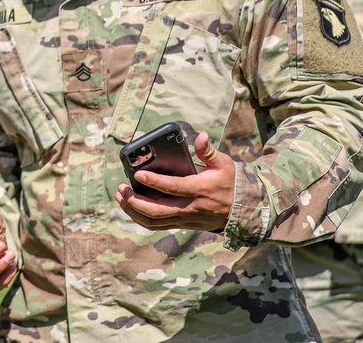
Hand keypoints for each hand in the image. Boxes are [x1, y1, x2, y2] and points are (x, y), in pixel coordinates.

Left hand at [115, 132, 233, 231]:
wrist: (242, 212)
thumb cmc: (231, 184)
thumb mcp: (224, 164)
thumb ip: (209, 151)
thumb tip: (200, 136)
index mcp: (199, 190)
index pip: (173, 187)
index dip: (154, 181)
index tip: (138, 174)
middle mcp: (190, 207)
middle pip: (157, 210)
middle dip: (135, 201)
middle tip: (121, 188)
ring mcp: (185, 219)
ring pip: (154, 221)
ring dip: (133, 211)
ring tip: (120, 197)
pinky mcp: (182, 224)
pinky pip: (158, 226)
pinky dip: (141, 219)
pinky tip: (130, 208)